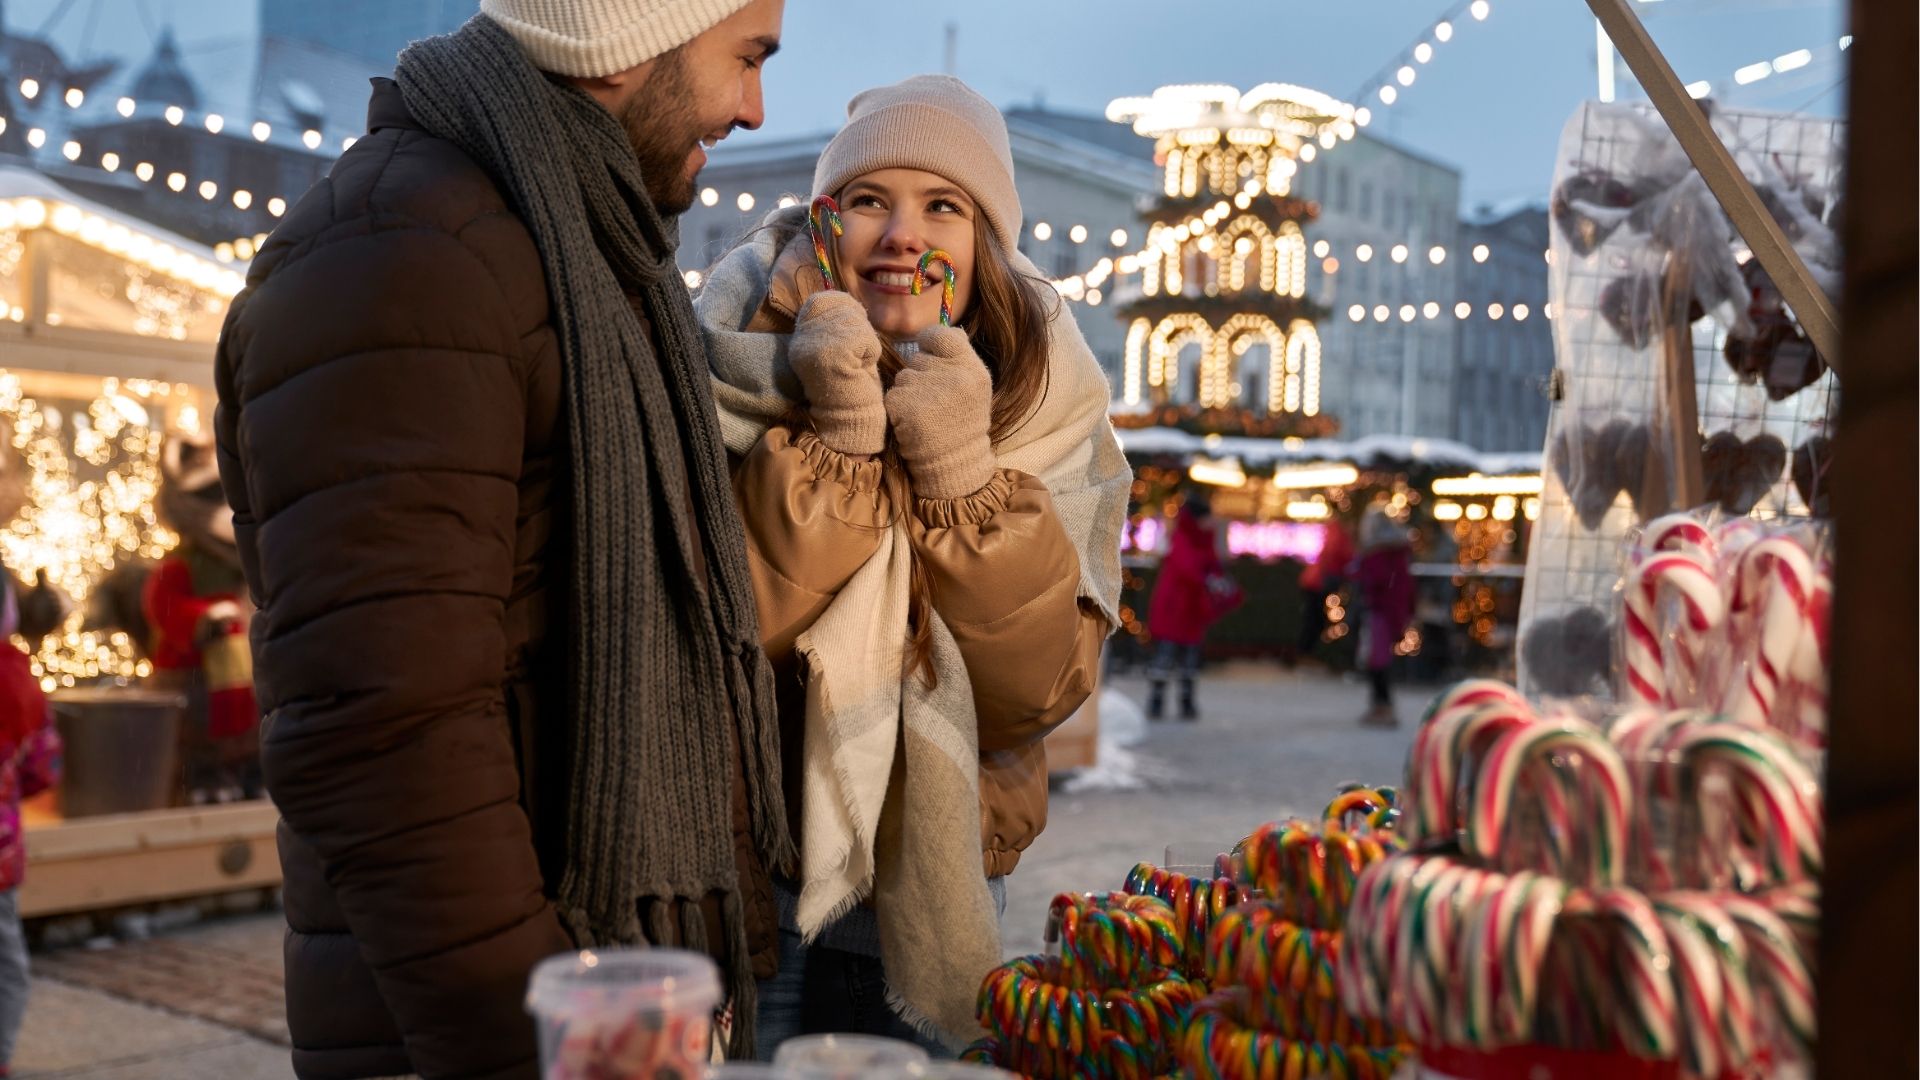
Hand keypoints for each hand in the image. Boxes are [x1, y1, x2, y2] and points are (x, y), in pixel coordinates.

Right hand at [789, 291, 886, 454]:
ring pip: (858, 323)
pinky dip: (873, 354)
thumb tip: (846, 301)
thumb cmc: (848, 387)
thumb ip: (834, 326)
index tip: (848, 338)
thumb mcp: (835, 350)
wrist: (846, 419)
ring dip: (866, 343)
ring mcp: (818, 343)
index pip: (822, 301)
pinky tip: (860, 370)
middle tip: (854, 358)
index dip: (843, 311)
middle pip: (843, 308)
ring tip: (856, 365)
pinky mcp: (836, 351)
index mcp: (800, 336)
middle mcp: (803, 337)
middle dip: (857, 330)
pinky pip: (868, 338)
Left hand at [885, 327, 995, 499]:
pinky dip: (897, 409)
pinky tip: (912, 423)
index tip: (930, 358)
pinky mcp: (906, 407)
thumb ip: (961, 358)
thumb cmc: (963, 423)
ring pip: (903, 377)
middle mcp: (954, 377)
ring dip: (907, 393)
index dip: (929, 343)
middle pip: (918, 359)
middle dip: (921, 376)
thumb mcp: (975, 388)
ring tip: (924, 413)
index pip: (941, 335)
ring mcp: (929, 392)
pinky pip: (892, 395)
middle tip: (934, 401)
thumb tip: (947, 330)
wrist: (955, 463)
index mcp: (973, 369)